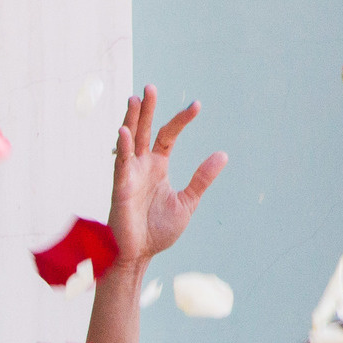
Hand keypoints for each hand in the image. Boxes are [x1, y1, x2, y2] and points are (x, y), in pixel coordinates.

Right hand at [106, 87, 225, 270]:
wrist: (139, 255)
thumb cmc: (158, 232)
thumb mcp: (187, 202)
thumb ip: (202, 178)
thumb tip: (222, 155)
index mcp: (157, 167)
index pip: (167, 136)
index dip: (181, 120)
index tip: (197, 105)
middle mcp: (141, 166)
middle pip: (144, 130)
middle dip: (146, 109)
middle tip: (150, 88)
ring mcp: (129, 175)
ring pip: (130, 140)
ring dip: (131, 120)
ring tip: (135, 98)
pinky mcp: (121, 186)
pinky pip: (121, 162)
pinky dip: (122, 146)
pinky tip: (125, 131)